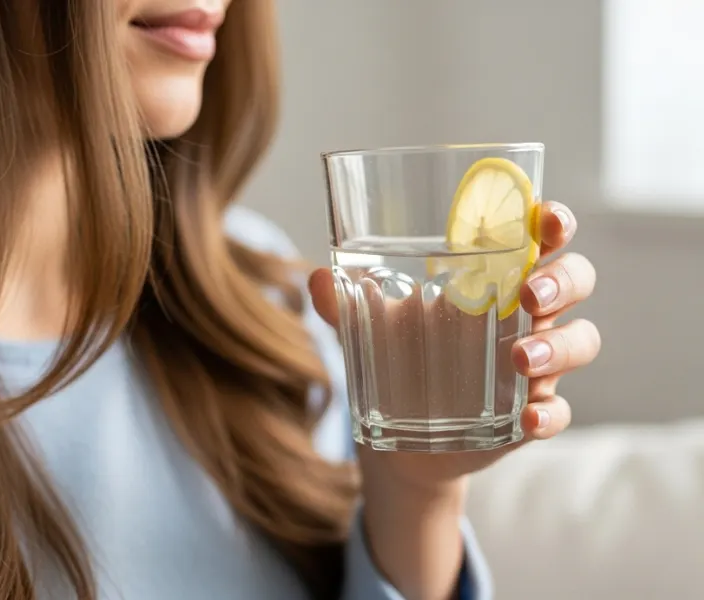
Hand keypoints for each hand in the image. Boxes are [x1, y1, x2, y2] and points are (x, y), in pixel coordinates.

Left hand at [308, 203, 599, 597]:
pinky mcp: (533, 415)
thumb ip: (344, 304)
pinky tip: (528, 419)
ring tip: (521, 359)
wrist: (403, 439)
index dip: (553, 222)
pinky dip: (550, 414)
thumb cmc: (397, 360)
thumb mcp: (370, 329)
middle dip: (563, 281)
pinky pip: (561, 411)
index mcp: (493, 280)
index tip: (545, 218)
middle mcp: (525, 317)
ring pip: (581, 341)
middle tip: (531, 295)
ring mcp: (536, 366)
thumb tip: (316, 280)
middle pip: (575, 280)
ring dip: (560, 346)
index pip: (539, 238)